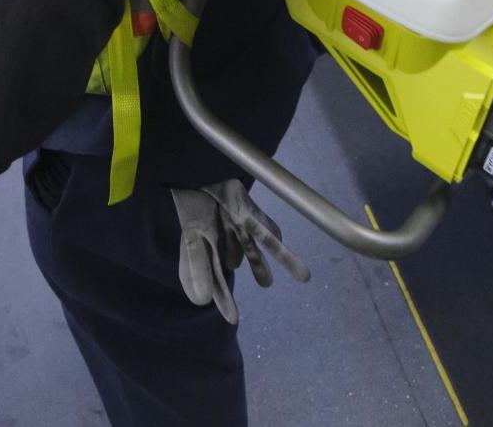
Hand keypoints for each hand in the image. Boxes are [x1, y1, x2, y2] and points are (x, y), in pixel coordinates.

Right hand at [170, 181, 309, 324]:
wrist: (197, 172)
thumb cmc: (191, 207)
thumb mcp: (191, 242)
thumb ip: (195, 271)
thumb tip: (202, 303)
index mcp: (205, 244)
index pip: (215, 276)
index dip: (223, 298)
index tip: (233, 319)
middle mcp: (224, 234)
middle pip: (242, 257)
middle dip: (256, 271)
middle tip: (267, 286)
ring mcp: (237, 221)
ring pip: (260, 243)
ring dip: (280, 257)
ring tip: (301, 274)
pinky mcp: (248, 207)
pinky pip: (263, 222)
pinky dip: (272, 230)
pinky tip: (280, 238)